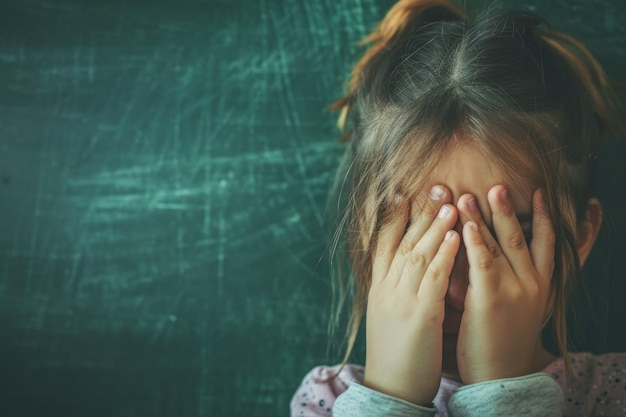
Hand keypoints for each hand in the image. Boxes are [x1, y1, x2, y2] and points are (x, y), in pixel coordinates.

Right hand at [363, 185, 459, 405]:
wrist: (390, 388)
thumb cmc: (395, 352)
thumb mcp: (387, 313)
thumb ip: (396, 287)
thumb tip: (405, 267)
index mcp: (379, 287)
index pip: (383, 243)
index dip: (393, 216)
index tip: (403, 191)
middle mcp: (386, 288)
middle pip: (403, 241)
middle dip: (420, 212)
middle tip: (437, 186)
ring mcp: (400, 300)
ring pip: (417, 254)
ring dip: (435, 227)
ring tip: (450, 203)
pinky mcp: (419, 315)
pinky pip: (432, 280)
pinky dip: (444, 256)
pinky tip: (455, 238)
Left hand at [456, 186, 554, 383]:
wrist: (501, 374)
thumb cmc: (502, 338)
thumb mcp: (519, 305)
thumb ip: (513, 277)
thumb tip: (497, 251)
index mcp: (541, 283)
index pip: (546, 242)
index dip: (544, 216)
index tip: (539, 190)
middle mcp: (532, 282)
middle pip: (521, 236)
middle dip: (508, 209)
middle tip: (497, 184)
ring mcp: (514, 289)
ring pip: (500, 244)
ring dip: (484, 217)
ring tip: (469, 195)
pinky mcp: (492, 299)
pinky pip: (483, 263)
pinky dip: (475, 241)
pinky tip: (466, 224)